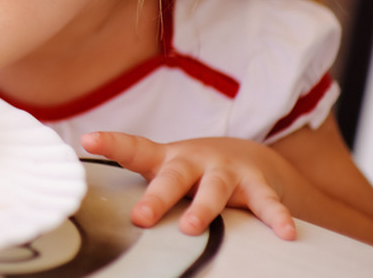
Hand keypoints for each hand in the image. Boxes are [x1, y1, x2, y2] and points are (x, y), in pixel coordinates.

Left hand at [81, 131, 296, 240]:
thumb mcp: (164, 172)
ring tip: (192, 228)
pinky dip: (277, 217)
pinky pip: (267, 202)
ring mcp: (227, 171)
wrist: (248, 155)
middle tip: (140, 217)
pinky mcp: (258, 184)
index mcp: (166, 159)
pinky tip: (285, 233)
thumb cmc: (191, 172)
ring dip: (204, 208)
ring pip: (214, 189)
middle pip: (173, 177)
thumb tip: (94, 211)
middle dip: (157, 198)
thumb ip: (138, 188)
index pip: (134, 149)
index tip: (88, 138)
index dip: (111, 144)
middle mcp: (195, 161)